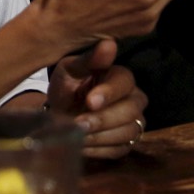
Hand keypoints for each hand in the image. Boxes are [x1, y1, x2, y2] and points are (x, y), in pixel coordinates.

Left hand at [47, 39, 146, 158]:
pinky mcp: (126, 143)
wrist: (59, 113)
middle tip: (79, 123)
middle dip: (103, 119)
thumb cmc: (67, 87)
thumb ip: (89, 60)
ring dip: (100, 136)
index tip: (90, 101)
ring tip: (77, 134)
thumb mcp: (70, 70)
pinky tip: (82, 145)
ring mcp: (133, 122)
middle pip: (131, 110)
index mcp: (120, 77)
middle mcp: (134, 99)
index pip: (124, 82)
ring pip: (128, 132)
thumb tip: (109, 44)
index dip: (109, 92)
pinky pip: (120, 149)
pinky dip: (99, 149)